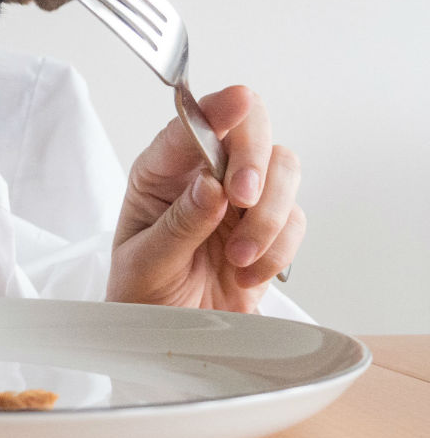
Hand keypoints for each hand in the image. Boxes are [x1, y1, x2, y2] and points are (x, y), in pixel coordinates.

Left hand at [106, 86, 304, 312]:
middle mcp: (204, 173)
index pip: (191, 123)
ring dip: (268, 215)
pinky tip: (246, 274)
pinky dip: (278, 248)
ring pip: (283, 169)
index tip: (239, 102)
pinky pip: (295, 218)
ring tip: (237, 258)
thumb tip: (211, 184)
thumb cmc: (142, 292)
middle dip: (255, 160)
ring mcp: (240, 198)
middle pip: (251, 129)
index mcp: (160, 171)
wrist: (165, 336)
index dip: (217, 109)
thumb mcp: (146, 262)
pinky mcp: (269, 227)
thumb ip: (179, 223)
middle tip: (242, 199)